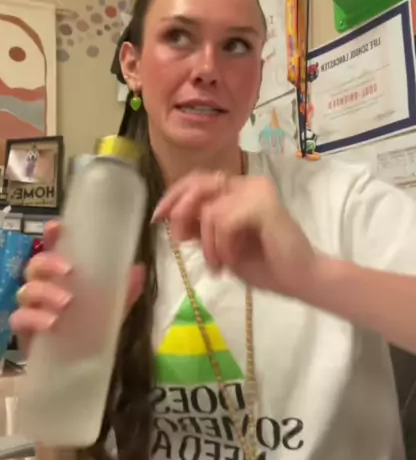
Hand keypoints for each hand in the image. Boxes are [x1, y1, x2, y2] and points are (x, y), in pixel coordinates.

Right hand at [12, 220, 144, 354]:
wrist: (77, 365)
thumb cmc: (90, 327)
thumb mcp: (112, 308)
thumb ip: (124, 291)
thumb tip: (138, 269)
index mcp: (61, 274)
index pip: (52, 247)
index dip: (51, 234)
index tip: (56, 227)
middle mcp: (43, 285)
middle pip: (35, 264)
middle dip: (49, 263)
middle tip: (69, 271)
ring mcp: (31, 306)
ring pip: (26, 290)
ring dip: (45, 292)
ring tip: (66, 303)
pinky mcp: (23, 330)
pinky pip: (19, 318)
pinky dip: (34, 318)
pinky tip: (51, 323)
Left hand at [153, 171, 317, 297]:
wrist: (300, 279)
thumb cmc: (265, 265)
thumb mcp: (220, 247)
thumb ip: (200, 231)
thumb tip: (170, 220)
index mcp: (238, 190)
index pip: (197, 180)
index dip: (174, 196)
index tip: (158, 219)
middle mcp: (247, 184)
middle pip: (199, 184)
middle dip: (181, 212)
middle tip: (178, 241)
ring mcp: (256, 191)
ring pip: (209, 209)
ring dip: (208, 244)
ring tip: (219, 265)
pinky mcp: (263, 204)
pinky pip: (224, 221)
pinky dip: (221, 245)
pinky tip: (231, 260)